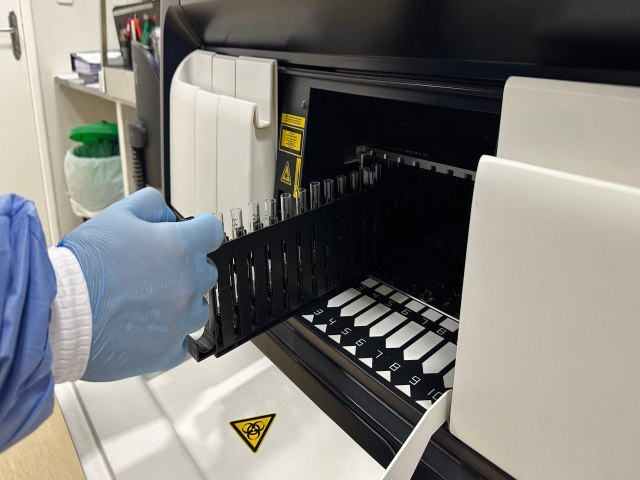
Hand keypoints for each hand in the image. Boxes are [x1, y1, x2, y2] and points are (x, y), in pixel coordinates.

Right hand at [59, 188, 223, 380]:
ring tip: (148, 302)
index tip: (197, 233)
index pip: (212, 231)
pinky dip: (169, 337)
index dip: (202, 230)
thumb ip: (150, 206)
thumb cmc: (82, 267)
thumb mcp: (116, 215)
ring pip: (198, 308)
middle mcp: (188, 284)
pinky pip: (182, 343)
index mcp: (179, 248)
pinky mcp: (167, 351)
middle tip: (156, 271)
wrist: (56, 313)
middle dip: (187, 267)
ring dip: (181, 302)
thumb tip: (167, 215)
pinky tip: (146, 329)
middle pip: (206, 271)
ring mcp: (180, 321)